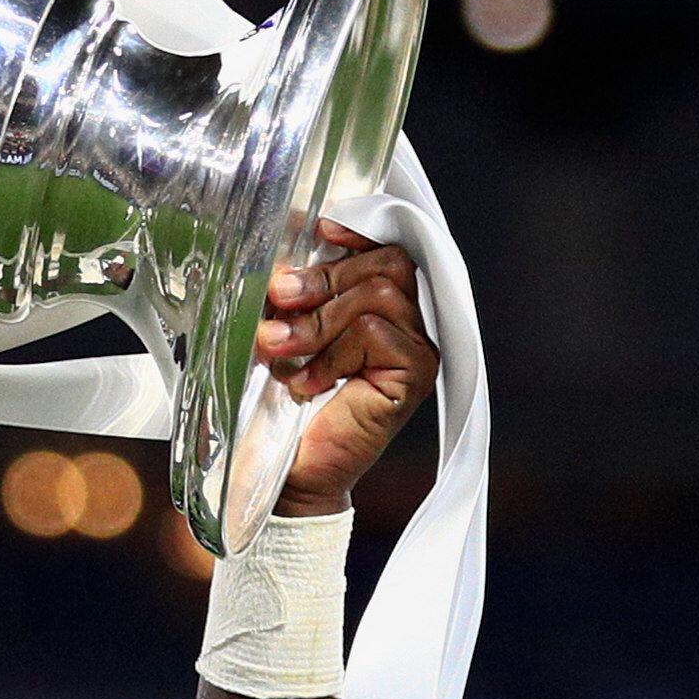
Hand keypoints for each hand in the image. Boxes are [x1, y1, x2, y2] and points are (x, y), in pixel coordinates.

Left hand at [255, 220, 433, 516]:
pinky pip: (374, 332)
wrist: (290, 470)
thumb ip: (294, 298)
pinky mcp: (414, 374)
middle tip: (279, 297)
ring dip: (319, 317)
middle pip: (388, 263)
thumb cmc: (285, 405)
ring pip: (379, 294)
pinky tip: (306, 383)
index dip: (358, 232)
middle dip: (325, 275)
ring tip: (280, 347)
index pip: (388, 250)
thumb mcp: (286, 335)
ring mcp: (419, 349)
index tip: (320, 227)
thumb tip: (279, 266)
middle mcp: (412, 324)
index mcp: (385, 308)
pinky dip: (330, 352)